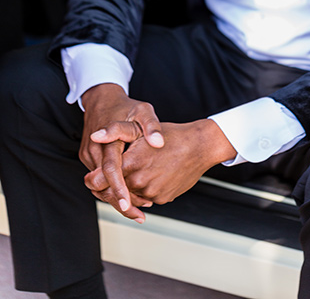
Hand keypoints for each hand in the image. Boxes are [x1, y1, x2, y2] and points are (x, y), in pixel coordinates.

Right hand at [80, 83, 163, 222]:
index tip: (129, 204)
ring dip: (117, 197)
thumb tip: (159, 143)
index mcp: (107, 140)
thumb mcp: (143, 110)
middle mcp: (94, 150)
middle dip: (120, 202)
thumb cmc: (126, 106)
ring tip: (139, 209)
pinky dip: (113, 188)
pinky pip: (100, 179)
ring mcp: (89, 155)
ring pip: (100, 185)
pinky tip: (130, 195)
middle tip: (139, 216)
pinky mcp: (89, 158)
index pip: (111, 169)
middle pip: (103, 185)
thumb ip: (152, 126)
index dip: (120, 189)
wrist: (102, 99)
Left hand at [85, 118, 235, 208]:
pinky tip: (151, 175)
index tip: (91, 177)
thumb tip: (95, 136)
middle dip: (109, 186)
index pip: (98, 182)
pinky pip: (146, 198)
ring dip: (128, 188)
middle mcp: (139, 182)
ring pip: (130, 196)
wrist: (199, 146)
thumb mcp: (140, 128)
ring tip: (135, 172)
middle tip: (110, 176)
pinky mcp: (162, 199)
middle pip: (112, 192)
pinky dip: (144, 190)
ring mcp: (151, 193)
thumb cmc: (171, 135)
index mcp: (130, 164)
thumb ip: (115, 131)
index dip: (92, 180)